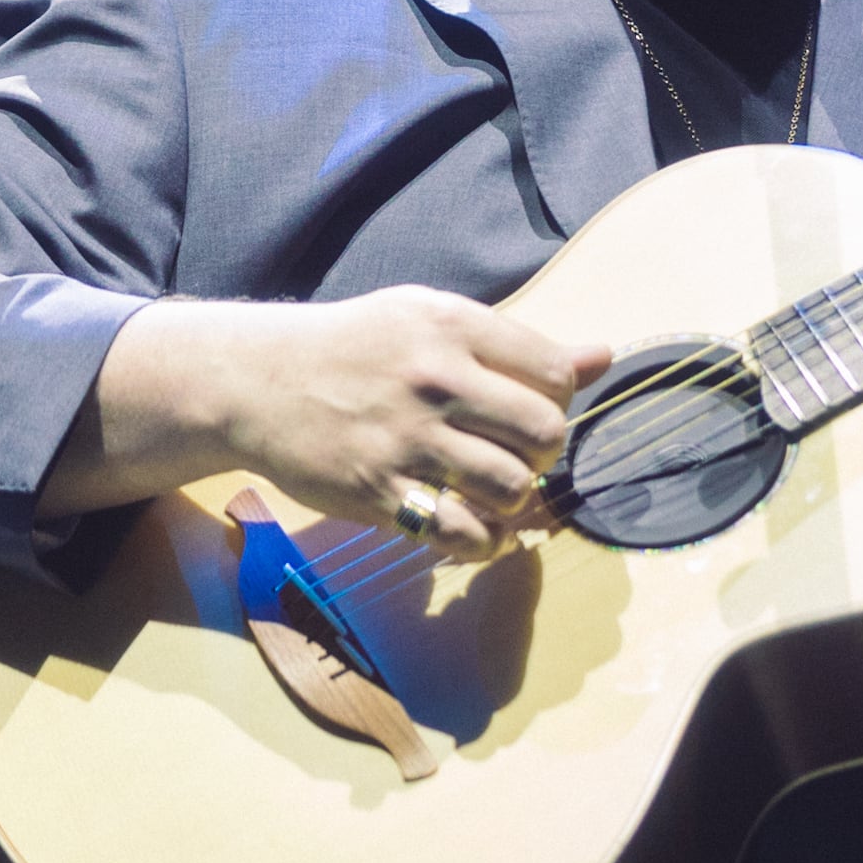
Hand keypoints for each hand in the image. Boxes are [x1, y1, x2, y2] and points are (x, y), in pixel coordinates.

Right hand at [45, 288, 610, 558]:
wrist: (258, 380)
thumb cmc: (358, 348)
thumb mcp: (431, 321)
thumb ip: (517, 345)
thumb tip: (604, 357)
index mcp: (453, 327)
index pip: (556, 374)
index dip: (557, 403)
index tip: (528, 413)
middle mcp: (435, 379)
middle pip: (546, 433)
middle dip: (545, 456)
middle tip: (519, 458)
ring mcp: (406, 439)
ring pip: (512, 488)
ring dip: (516, 502)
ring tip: (494, 493)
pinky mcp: (379, 492)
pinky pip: (461, 532)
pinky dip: (483, 542)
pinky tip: (472, 528)